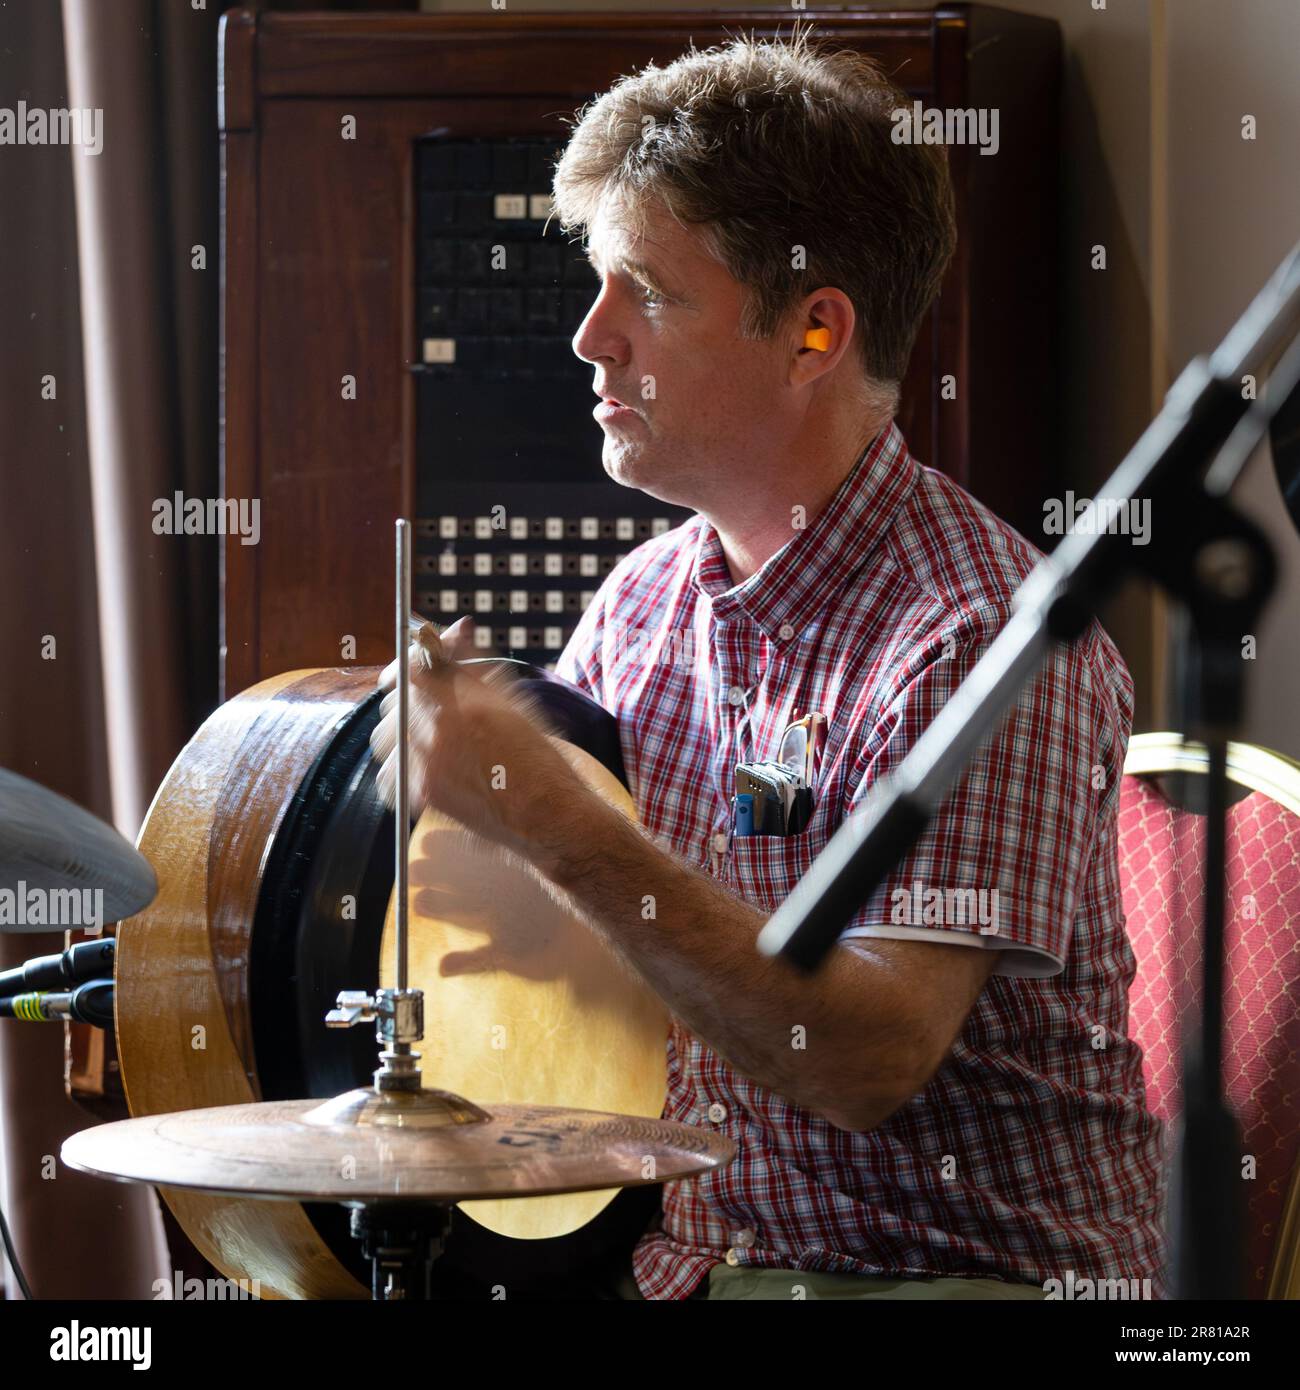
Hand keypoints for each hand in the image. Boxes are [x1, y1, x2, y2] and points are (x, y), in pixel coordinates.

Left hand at [369, 621, 595, 872]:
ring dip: (398, 736)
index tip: (411, 667)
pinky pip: (387, 776)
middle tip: (428, 709)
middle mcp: (435, 729)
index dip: (406, 664)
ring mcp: (424, 764)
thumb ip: (473, 661)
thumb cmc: (536, 754)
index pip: (406, 668)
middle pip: (392, 703)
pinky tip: (420, 770)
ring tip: (423, 742)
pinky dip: (397, 772)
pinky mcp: (421, 795)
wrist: (545, 811)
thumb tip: (458, 627)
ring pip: (382, 740)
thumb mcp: (511, 696)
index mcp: (458, 698)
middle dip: (406, 701)